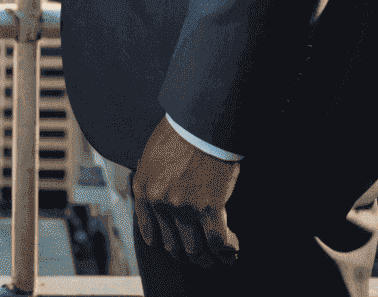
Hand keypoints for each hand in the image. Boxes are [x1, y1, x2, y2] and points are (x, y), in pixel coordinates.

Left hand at [132, 116, 240, 266]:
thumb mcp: (152, 157)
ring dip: (208, 257)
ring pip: (196, 250)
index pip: (151, 235)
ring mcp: (184, 206)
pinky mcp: (209, 207)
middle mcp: (160, 202)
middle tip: (200, 253)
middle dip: (188, 254)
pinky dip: (227, 250)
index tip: (178, 245)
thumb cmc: (179, 133)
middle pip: (174, 246)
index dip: (167, 244)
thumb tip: (160, 202)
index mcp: (144, 189)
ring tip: (217, 255)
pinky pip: (218, 242)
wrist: (200, 120)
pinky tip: (232, 248)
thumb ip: (153, 182)